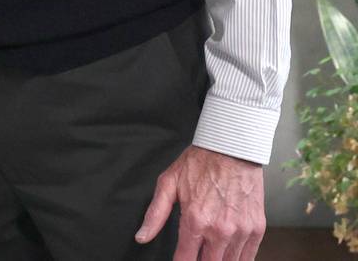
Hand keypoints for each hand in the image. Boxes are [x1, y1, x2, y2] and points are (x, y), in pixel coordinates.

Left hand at [135, 145, 264, 260]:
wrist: (232, 150)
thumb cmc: (200, 163)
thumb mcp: (168, 183)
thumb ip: (155, 214)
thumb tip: (142, 236)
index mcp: (195, 220)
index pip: (186, 259)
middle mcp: (220, 230)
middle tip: (195, 256)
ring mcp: (241, 231)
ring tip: (210, 255)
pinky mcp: (257, 228)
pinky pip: (249, 256)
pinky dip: (239, 260)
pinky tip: (229, 256)